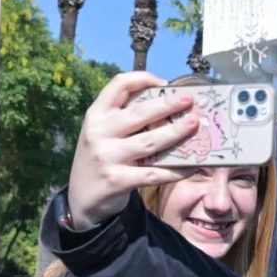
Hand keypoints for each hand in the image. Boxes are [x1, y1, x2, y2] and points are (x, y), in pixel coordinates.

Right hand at [67, 71, 198, 228]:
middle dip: (168, 105)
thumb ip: (123, 119)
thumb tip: (168, 106)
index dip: (142, 78)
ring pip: (150, 141)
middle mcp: (99, 133)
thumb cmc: (101, 158)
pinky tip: (192, 165)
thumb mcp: (102, 133)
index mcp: (95, 115)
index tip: (165, 83)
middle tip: (190, 100)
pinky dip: (175, 170)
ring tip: (194, 125)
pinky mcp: (118, 180)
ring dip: (176, 133)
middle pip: (139, 113)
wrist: (82, 198)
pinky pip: (154, 173)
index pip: (118, 86)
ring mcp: (107, 157)